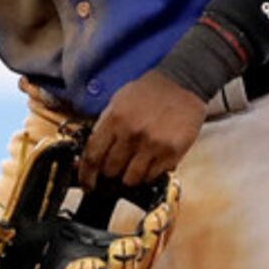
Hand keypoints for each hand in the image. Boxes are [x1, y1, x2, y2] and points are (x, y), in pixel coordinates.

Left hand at [79, 71, 205, 188]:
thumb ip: (102, 129)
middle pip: (110, 170)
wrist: (182, 84)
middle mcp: (132, 134)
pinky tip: (148, 165)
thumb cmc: (146, 94)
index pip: (92, 157)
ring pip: (131, 179)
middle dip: (108, 174)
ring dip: (128, 178)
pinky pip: (152, 176)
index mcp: (114, 120)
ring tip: (131, 168)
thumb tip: (86, 158)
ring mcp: (153, 145)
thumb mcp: (117, 104)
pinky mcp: (171, 153)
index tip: (86, 184)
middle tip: (112, 172)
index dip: (86, 175)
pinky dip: (147, 175)